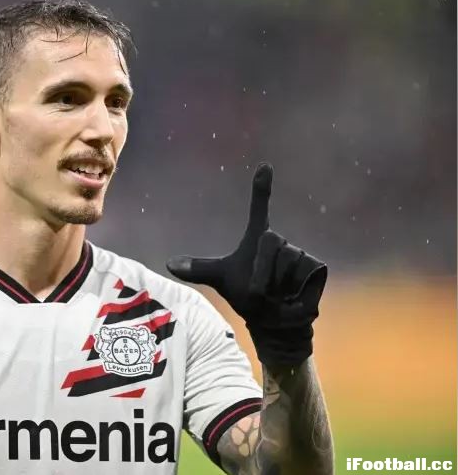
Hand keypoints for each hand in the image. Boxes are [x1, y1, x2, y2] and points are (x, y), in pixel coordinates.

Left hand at [166, 163, 326, 365]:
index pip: (258, 208)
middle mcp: (278, 240)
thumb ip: (198, 269)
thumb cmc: (246, 294)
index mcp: (257, 238)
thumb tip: (169, 263)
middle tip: (257, 290)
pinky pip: (302, 278)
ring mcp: (299, 253)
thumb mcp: (220, 280)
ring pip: (286, 264)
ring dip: (275, 288)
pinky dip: (293, 295)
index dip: (261, 188)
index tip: (264, 165)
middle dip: (260, 273)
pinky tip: (291, 300)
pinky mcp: (316, 268)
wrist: (272, 320)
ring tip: (274, 296)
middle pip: (270, 244)